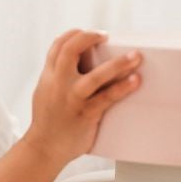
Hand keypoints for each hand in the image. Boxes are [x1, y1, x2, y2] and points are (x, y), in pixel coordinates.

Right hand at [23, 28, 142, 164]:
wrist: (44, 148)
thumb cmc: (48, 121)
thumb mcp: (44, 92)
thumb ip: (56, 75)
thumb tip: (70, 59)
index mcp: (48, 76)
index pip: (57, 46)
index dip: (74, 34)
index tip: (89, 33)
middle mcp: (58, 84)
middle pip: (71, 50)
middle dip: (89, 37)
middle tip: (105, 35)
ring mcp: (72, 99)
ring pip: (95, 76)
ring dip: (118, 64)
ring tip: (136, 57)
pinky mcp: (85, 114)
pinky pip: (107, 98)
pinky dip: (122, 88)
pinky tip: (135, 80)